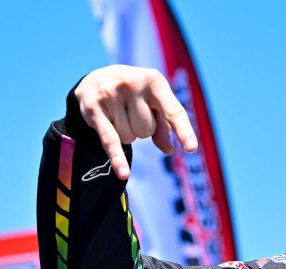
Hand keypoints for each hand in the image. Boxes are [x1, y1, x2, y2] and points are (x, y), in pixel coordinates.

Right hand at [72, 65, 198, 179]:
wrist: (96, 79)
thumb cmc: (135, 95)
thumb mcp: (154, 104)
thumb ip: (164, 127)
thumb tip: (169, 150)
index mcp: (154, 81)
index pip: (173, 112)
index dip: (183, 131)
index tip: (192, 149)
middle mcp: (132, 84)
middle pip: (147, 130)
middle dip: (142, 129)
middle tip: (132, 112)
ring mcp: (111, 94)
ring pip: (129, 137)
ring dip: (126, 134)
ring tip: (118, 115)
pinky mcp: (94, 108)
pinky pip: (110, 140)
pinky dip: (118, 158)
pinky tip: (123, 173)